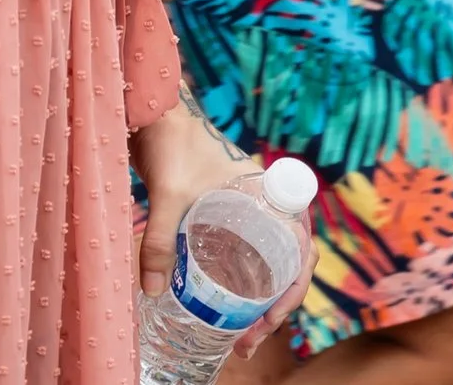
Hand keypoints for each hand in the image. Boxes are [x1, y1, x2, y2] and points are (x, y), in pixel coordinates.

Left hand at [132, 93, 311, 359]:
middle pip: (287, 261)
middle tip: (252, 340)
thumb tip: (153, 291)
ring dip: (260, 299)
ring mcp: (242, 211)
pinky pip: (242, 255)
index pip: (300, 245)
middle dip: (278, 305)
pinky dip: (239, 283)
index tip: (271, 318)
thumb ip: (158, 243)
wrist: (154, 112)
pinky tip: (220, 307)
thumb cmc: (172, 143)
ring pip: (266, 262)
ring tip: (240, 336)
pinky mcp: (220, 215)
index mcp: (267, 193)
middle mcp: (262, 204)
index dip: (295, 286)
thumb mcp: (168, 196)